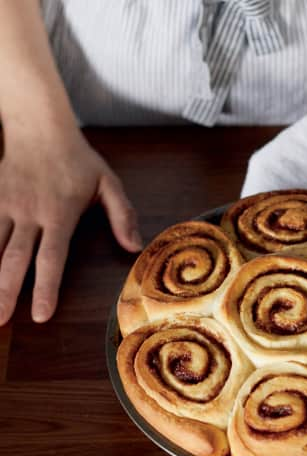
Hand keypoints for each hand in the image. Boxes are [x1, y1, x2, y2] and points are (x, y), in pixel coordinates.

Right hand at [0, 127, 141, 324]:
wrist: (38, 124)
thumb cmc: (78, 159)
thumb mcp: (108, 183)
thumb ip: (122, 216)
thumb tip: (134, 247)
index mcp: (59, 214)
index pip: (52, 258)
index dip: (45, 288)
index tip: (40, 315)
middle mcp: (29, 213)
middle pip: (14, 259)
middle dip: (5, 292)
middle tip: (1, 320)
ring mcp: (6, 205)